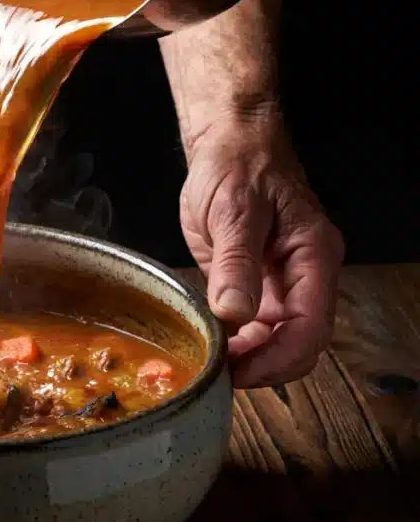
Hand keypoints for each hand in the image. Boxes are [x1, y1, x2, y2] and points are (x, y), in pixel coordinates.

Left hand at [180, 113, 344, 388]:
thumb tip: (235, 313)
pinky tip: (208, 344)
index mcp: (313, 257)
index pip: (311, 328)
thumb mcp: (234, 210)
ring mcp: (280, 284)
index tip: (239, 373)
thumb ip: (236, 262)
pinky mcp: (253, 286)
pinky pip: (251, 328)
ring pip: (274, 342)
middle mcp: (304, 277)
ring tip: (207, 363)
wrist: (227, 147)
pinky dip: (232, 343)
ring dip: (245, 359)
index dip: (277, 359)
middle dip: (261, 366)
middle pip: (298, 344)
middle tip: (216, 374)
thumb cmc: (238, 165)